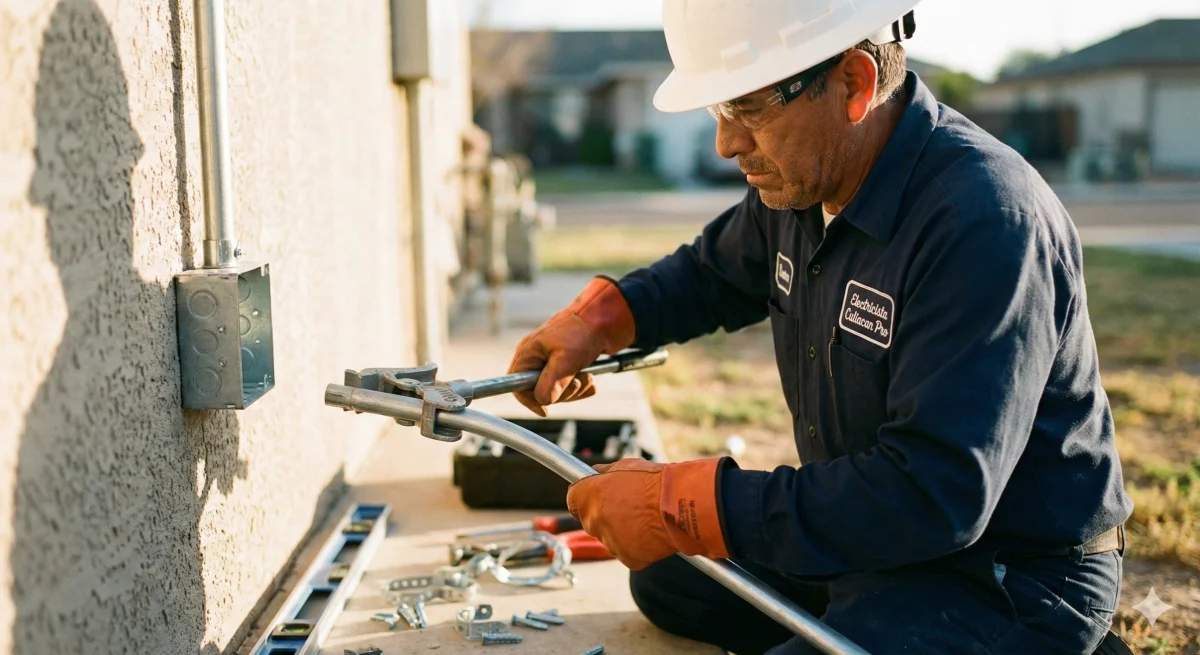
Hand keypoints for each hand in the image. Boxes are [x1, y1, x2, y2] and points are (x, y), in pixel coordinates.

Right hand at [507, 276, 634, 415]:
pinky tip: (591, 378)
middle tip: (578, 381)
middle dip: (562, 392)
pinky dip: (580, 385)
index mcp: (528, 353)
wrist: (604, 319)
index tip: (545, 410)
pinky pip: (568, 385)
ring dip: (574, 389)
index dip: (529, 400)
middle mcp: (536, 358)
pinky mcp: (564, 364)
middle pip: (539, 391)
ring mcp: (550, 361)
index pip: (516, 385)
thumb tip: (543, 402)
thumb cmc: (581, 332)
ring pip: (556, 390)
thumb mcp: (566, 359)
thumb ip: (552, 382)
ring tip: (588, 376)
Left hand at [566, 458, 731, 570]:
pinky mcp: (627, 558)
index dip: (584, 497)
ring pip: (610, 537)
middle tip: (627, 507)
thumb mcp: (625, 466)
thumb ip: (604, 472)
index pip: (573, 500)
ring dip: (621, 531)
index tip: (594, 497)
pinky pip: (627, 552)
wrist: (680, 505)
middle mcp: (593, 521)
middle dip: (604, 515)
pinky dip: (637, 546)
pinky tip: (651, 532)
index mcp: (587, 497)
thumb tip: (594, 473)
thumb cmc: (655, 482)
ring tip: (644, 518)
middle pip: (591, 520)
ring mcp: (609, 542)